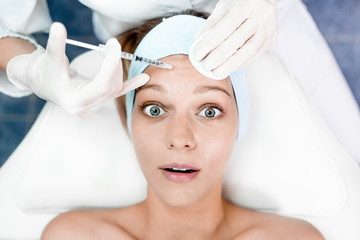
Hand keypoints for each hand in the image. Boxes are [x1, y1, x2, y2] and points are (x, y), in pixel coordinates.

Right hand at [6, 22, 149, 115]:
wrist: (43, 83)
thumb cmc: (46, 72)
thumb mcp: (50, 58)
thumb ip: (55, 45)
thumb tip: (58, 27)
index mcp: (74, 101)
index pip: (101, 85)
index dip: (111, 65)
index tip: (115, 46)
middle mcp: (86, 108)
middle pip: (110, 86)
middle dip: (115, 64)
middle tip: (113, 43)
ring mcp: (93, 107)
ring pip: (115, 88)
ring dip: (118, 68)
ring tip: (115, 49)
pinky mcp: (98, 102)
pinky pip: (118, 93)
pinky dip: (131, 84)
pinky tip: (144, 78)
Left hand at [190, 0, 276, 78]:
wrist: (264, 2)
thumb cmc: (240, 5)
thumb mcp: (223, 8)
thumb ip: (211, 25)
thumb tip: (197, 45)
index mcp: (246, 7)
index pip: (224, 29)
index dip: (209, 44)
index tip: (197, 55)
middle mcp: (260, 19)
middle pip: (236, 42)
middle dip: (218, 57)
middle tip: (205, 66)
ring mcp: (267, 31)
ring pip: (247, 53)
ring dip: (229, 66)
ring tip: (215, 72)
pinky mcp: (270, 41)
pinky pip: (253, 57)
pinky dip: (238, 64)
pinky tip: (227, 68)